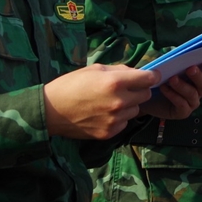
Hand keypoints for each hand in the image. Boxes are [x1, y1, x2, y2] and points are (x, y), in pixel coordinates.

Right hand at [43, 64, 158, 139]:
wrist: (50, 111)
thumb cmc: (71, 85)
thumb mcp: (95, 69)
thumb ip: (120, 70)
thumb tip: (137, 72)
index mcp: (116, 82)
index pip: (148, 79)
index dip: (151, 76)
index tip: (150, 76)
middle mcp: (119, 102)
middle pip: (145, 95)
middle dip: (139, 90)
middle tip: (126, 89)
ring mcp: (115, 119)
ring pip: (136, 110)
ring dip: (129, 105)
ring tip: (111, 102)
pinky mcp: (109, 132)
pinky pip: (124, 123)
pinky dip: (119, 118)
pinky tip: (104, 114)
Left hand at [139, 60, 201, 118]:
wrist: (147, 95)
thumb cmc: (161, 77)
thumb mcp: (168, 65)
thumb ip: (176, 60)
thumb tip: (179, 53)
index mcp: (201, 75)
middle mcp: (200, 89)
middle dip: (198, 76)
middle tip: (190, 69)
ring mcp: (193, 101)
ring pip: (193, 94)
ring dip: (183, 86)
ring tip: (171, 79)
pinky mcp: (183, 112)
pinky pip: (182, 104)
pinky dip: (173, 95)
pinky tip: (163, 88)